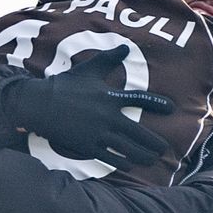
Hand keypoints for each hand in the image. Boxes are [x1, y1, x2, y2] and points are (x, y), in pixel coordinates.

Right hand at [1, 48, 175, 165]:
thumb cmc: (65, 85)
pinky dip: (124, 164)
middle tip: (164, 149)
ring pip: (129, 150)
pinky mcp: (88, 147)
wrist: (39, 104)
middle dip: (155, 144)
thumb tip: (125, 47)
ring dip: (144, 157)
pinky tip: (130, 166)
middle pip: (140, 134)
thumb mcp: (88, 69)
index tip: (172, 109)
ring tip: (151, 159)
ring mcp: (99, 133)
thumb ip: (109, 59)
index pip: (140, 99)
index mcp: (110, 97)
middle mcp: (108, 117)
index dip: (157, 104)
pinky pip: (112, 159)